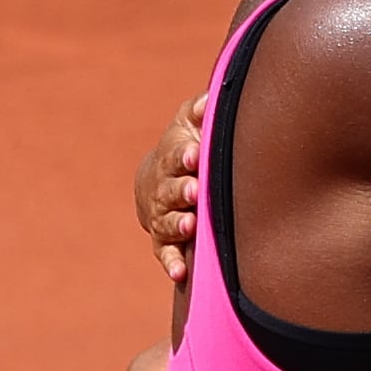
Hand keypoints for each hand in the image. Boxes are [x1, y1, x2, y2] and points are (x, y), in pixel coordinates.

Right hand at [132, 92, 204, 283]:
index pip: (176, 154)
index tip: (196, 154)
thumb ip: (199, 111)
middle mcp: (165, 188)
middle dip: (181, 190)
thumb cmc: (186, 146)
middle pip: (171, 190)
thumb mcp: (189, 124)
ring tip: (189, 226)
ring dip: (177, 224)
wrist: (158, 179)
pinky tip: (181, 273)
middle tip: (194, 191)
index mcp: (173, 158)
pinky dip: (172, 263)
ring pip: (168, 222)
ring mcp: (163, 216)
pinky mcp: (166, 241)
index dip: (185, 155)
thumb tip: (211, 98)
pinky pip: (167, 253)